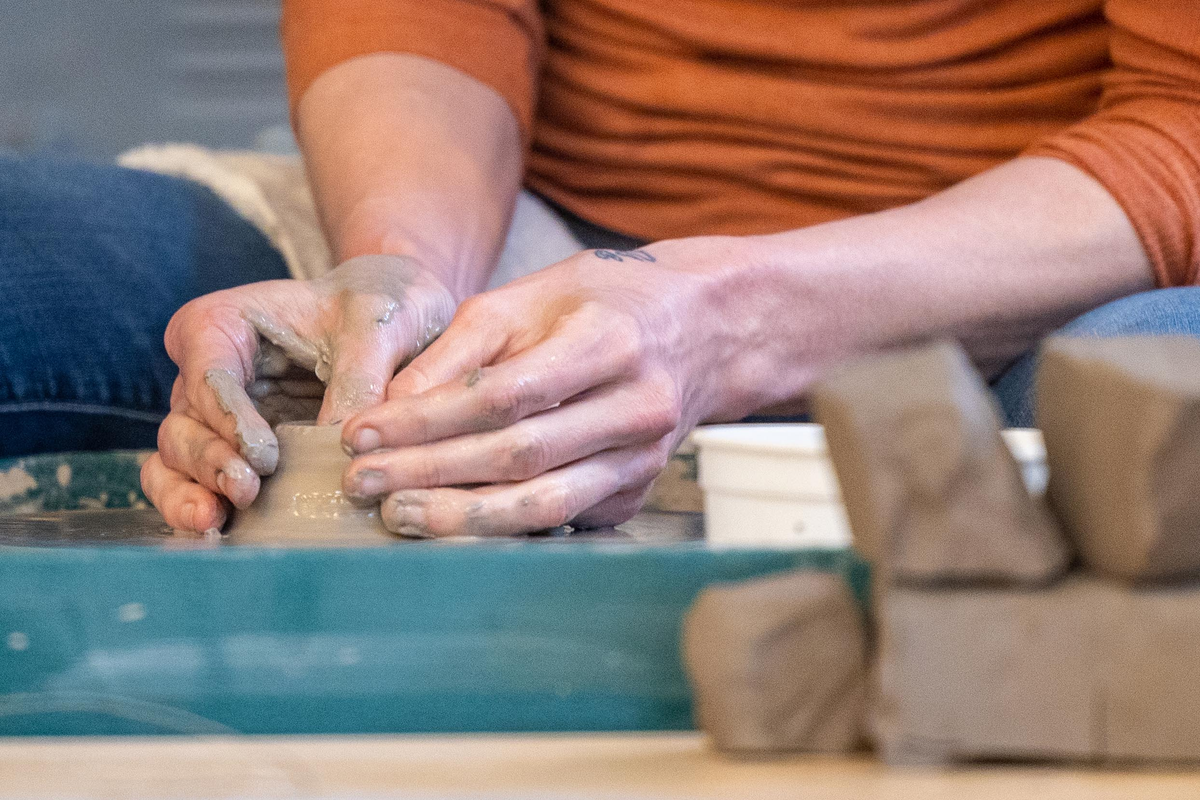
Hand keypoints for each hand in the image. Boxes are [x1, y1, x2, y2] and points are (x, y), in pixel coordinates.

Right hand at [141, 255, 456, 530]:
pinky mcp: (233, 454)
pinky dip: (198, 507)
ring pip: (176, 460)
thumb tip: (343, 447)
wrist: (393, 320)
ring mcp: (214, 418)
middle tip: (246, 490)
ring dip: (191, 492)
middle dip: (208, 461)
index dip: (230, 418)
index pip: (211, 374)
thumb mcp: (376, 326)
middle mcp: (205, 372)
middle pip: (184, 423)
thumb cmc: (377, 308)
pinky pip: (196, 484)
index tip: (264, 455)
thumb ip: (359, 378)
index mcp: (224, 324)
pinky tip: (219, 534)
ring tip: (217, 521)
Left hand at [340, 241, 756, 536]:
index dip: (426, 420)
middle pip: (519, 455)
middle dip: (430, 473)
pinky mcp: (637, 492)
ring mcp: (643, 458)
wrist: (701, 330)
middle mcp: (636, 406)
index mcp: (607, 342)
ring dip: (463, 518)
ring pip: (545, 503)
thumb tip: (387, 408)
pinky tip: (451, 525)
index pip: (502, 393)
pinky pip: (564, 520)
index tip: (362, 433)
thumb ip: (458, 349)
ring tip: (398, 516)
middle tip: (362, 483)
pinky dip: (503, 527)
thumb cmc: (602, 304)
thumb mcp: (528, 299)